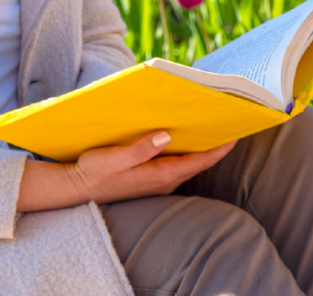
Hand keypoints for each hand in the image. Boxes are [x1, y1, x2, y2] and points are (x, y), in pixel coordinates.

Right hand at [66, 132, 236, 203]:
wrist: (77, 188)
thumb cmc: (94, 172)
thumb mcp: (113, 159)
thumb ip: (140, 149)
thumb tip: (166, 135)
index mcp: (160, 174)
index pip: (198, 162)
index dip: (219, 149)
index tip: (235, 135)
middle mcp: (164, 180)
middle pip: (197, 162)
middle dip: (214, 146)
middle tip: (225, 125)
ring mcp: (158, 181)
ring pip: (188, 163)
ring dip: (200, 148)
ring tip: (209, 128)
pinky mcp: (151, 178)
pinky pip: (177, 164)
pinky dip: (186, 152)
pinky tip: (182, 138)